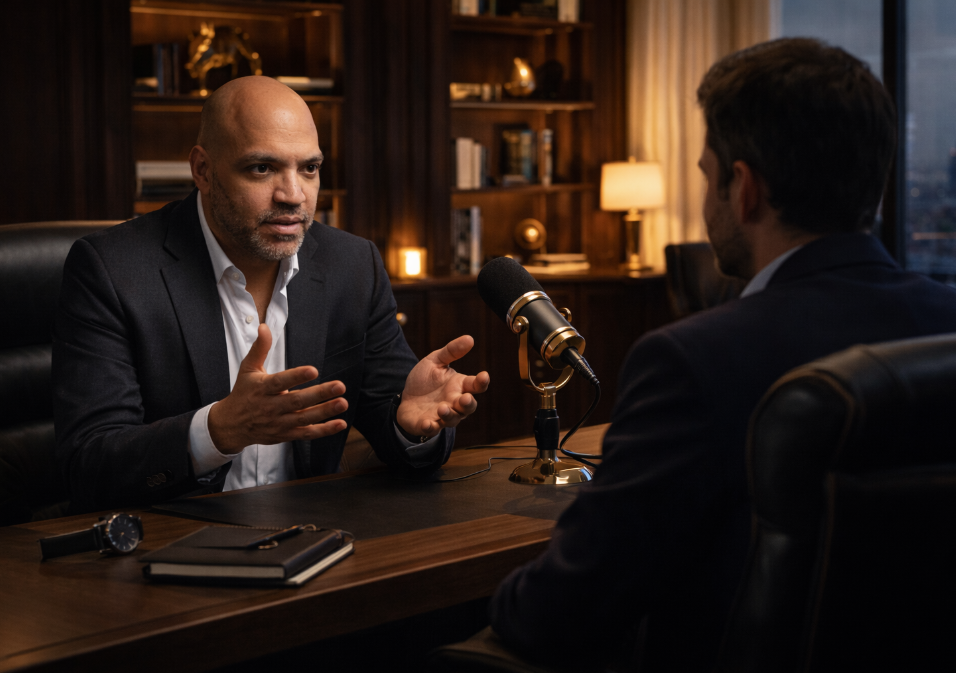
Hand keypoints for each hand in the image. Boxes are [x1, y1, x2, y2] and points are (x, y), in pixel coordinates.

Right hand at [208, 324, 347, 451]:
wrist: (232, 425)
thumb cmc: (244, 392)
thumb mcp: (248, 369)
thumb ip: (260, 348)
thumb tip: (264, 327)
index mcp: (262, 388)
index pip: (280, 382)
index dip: (296, 377)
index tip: (313, 370)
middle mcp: (271, 406)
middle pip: (297, 401)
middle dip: (319, 394)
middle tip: (340, 386)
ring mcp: (279, 422)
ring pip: (304, 418)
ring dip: (325, 411)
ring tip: (342, 402)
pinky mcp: (285, 434)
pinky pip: (306, 433)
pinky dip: (324, 430)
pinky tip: (340, 423)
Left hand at [397, 335, 489, 437]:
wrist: (405, 398)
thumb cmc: (425, 380)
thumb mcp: (435, 361)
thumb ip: (451, 351)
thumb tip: (469, 338)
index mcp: (459, 386)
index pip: (476, 385)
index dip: (481, 382)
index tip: (484, 376)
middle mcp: (455, 402)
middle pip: (469, 407)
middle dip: (468, 404)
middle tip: (465, 398)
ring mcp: (443, 416)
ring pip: (453, 419)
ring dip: (449, 415)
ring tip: (442, 408)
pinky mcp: (428, 425)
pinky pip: (432, 429)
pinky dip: (430, 427)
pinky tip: (427, 422)